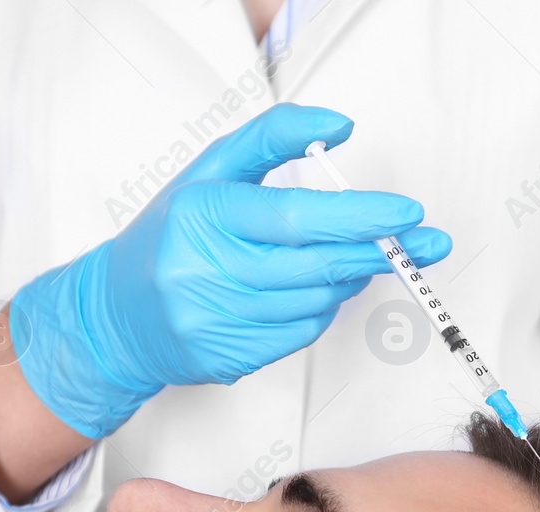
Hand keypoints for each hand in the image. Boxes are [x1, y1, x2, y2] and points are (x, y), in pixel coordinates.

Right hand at [10, 103, 451, 438]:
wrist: (116, 314)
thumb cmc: (172, 235)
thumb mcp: (210, 172)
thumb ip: (271, 140)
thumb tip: (337, 125)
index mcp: (203, 214)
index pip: (295, 217)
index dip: (357, 216)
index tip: (405, 212)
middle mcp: (206, 270)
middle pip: (315, 264)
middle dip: (377, 251)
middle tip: (423, 243)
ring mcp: (216, 320)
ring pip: (315, 302)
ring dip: (345, 280)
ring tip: (350, 259)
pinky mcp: (228, 358)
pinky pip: (301, 334)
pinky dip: (320, 310)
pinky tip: (313, 291)